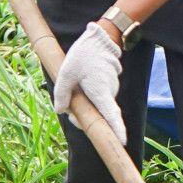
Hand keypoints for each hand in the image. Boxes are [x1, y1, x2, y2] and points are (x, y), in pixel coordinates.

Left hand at [54, 22, 125, 143]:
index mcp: (100, 92)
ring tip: (73, 89)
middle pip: (98, 116)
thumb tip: (61, 110)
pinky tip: (80, 86)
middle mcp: (109, 94)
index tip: (122, 143)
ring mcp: (111, 90)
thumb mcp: (66, 73)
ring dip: (85, 106)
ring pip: (97, 107)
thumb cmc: (83, 55)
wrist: (100, 39)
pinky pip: (99, 99)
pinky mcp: (109, 87)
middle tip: (66, 109)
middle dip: (83, 118)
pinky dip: (90, 98)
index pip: (111, 116)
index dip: (116, 131)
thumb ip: (62, 94)